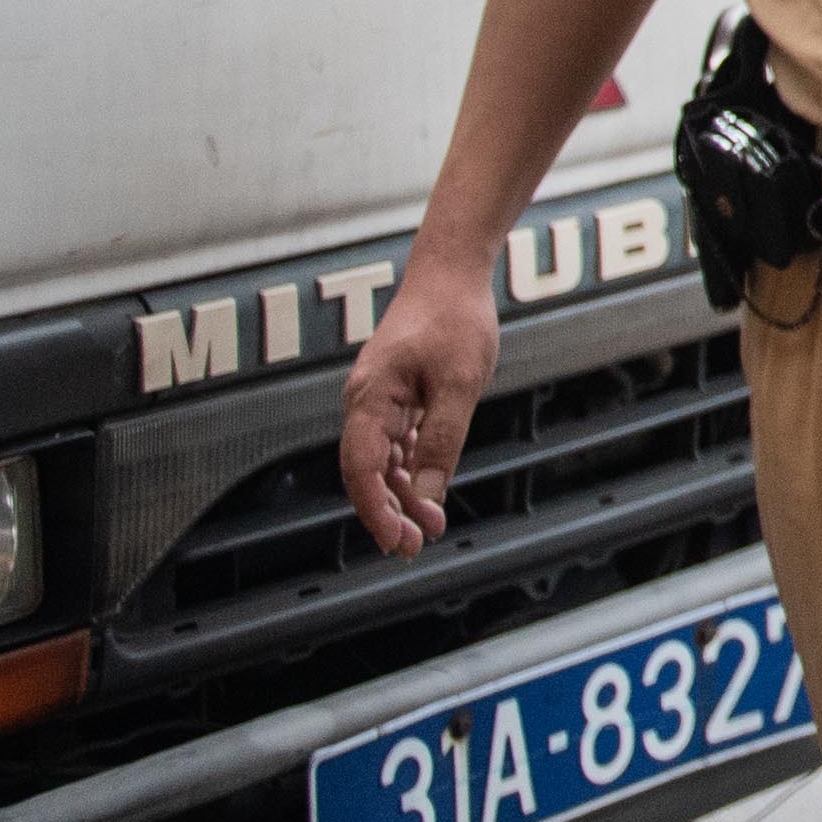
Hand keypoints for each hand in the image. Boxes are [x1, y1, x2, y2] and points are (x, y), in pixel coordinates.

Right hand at [339, 261, 504, 555]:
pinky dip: (408, 469)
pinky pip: (394, 443)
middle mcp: (363, 403)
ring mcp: (376, 400)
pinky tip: (426, 489)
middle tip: (416, 547)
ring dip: (400, 495)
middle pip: (365, 472)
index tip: (400, 542)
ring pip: (380, 461)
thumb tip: (426, 495)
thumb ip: (442, 440)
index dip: (378, 512)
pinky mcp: (394, 396)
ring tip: (428, 526)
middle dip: (387, 513)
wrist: (451, 274)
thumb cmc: (456, 321)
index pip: (362, 471)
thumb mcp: (459, 384)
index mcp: (369, 399)